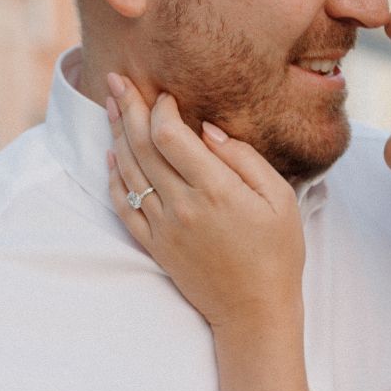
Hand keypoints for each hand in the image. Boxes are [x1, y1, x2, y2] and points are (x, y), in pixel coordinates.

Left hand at [105, 73, 305, 332]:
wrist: (254, 311)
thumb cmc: (276, 253)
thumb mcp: (279, 200)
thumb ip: (243, 158)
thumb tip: (207, 129)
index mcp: (215, 190)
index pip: (169, 134)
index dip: (160, 108)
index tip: (166, 94)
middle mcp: (182, 206)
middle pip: (142, 145)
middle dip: (128, 106)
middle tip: (117, 79)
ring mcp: (164, 227)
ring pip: (129, 170)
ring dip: (117, 134)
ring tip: (111, 105)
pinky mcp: (154, 245)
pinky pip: (124, 205)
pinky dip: (114, 177)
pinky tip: (112, 156)